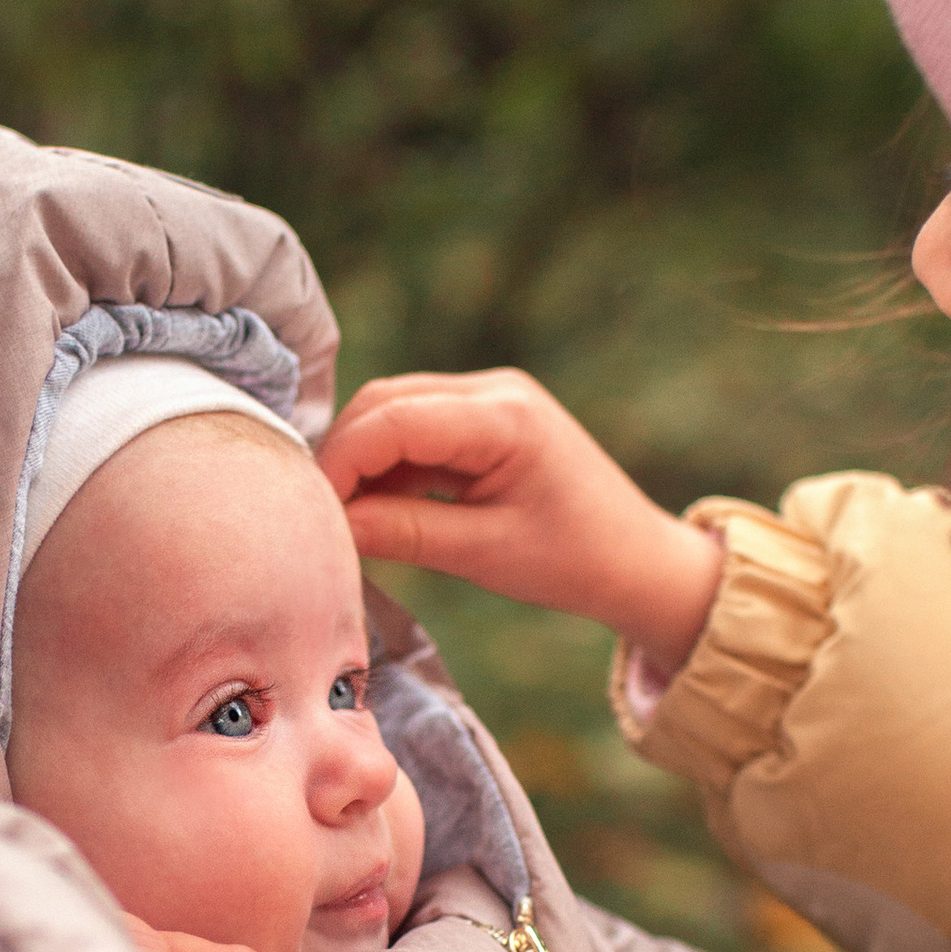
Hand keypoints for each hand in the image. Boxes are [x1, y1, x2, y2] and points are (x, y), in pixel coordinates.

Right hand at [319, 366, 724, 673]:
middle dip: (344, 456)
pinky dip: (389, 464)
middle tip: (320, 517)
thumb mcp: (484, 554)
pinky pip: (417, 427)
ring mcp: (490, 397)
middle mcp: (494, 389)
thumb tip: (330, 525)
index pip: (393, 419)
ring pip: (394, 410)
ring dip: (363, 459)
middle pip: (384, 402)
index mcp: (505, 416)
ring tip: (348, 519)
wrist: (637, 560)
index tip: (313, 515)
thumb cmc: (575, 561)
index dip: (341, 463)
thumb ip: (403, 533)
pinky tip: (379, 508)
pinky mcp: (485, 416)